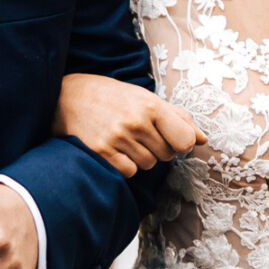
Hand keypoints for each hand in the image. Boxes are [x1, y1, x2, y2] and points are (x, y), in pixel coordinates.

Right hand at [53, 73, 202, 178]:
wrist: (65, 97)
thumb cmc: (110, 96)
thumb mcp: (144, 98)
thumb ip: (177, 118)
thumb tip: (203, 139)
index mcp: (151, 106)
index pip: (184, 141)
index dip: (181, 143)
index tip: (171, 138)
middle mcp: (136, 123)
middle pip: (166, 155)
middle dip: (157, 148)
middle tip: (137, 133)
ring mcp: (118, 139)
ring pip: (147, 165)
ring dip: (139, 156)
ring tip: (123, 138)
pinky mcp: (101, 154)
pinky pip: (128, 172)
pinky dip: (123, 164)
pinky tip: (112, 148)